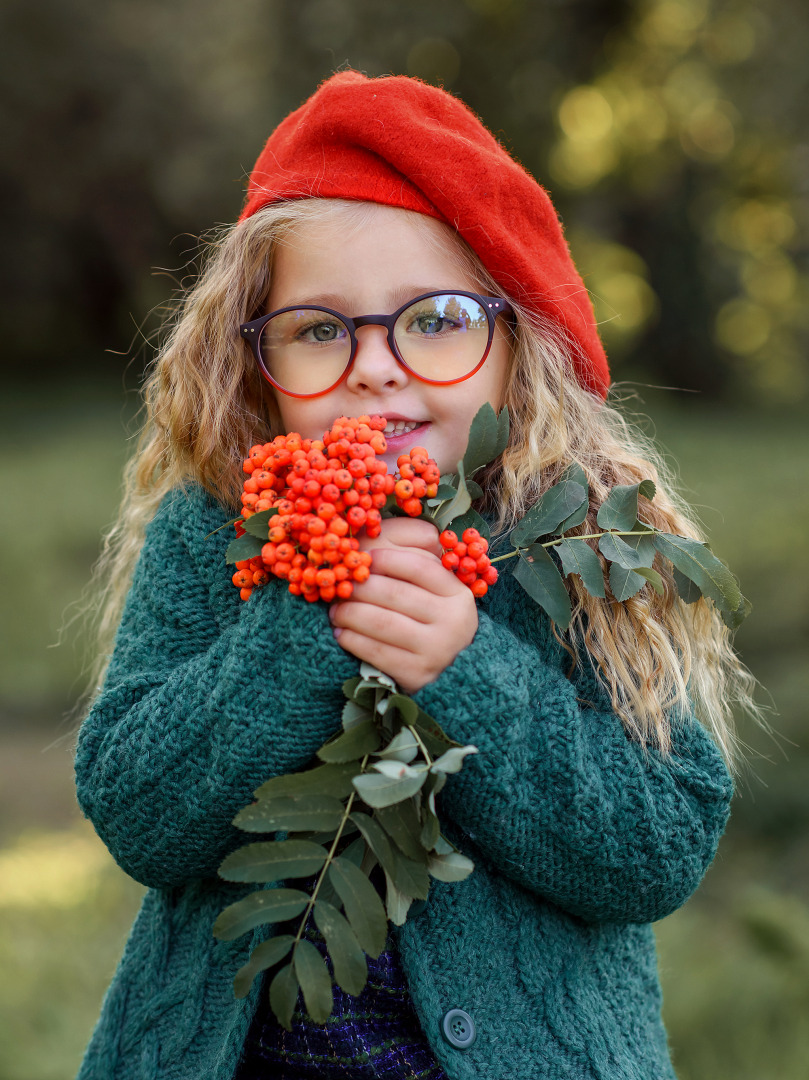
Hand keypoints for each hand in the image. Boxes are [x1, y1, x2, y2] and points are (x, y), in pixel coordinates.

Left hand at [329, 519, 477, 693]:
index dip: (386, 558)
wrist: (448, 674)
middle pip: (396, 593)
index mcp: (457, 593)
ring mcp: (437, 650)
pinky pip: (376, 651)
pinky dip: (352, 639)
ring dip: (350, 613)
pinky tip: (341, 634)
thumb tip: (377, 533)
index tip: (363, 557)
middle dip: (359, 587)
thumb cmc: (428, 620)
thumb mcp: (431, 588)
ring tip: (334, 611)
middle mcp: (454, 621)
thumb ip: (413, 555)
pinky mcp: (418, 674)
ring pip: (382, 623)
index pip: (419, 567)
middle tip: (339, 585)